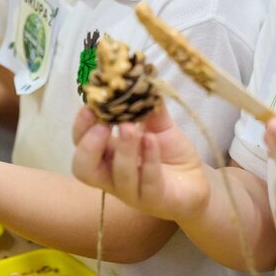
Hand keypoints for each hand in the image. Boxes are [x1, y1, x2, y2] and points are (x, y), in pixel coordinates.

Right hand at [71, 102, 209, 222]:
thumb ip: (147, 104)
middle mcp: (113, 175)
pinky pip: (147, 183)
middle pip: (83, 169)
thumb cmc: (169, 153)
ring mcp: (133, 191)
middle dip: (88, 146)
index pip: (80, 143)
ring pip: (118, 177)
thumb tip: (141, 75)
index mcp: (107, 154)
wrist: (196, 180)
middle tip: (102, 126)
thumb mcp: (158, 124)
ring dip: (123, 150)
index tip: (90, 105)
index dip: (80, 126)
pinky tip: (152, 140)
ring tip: (131, 128)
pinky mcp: (155, 199)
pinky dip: (148, 160)